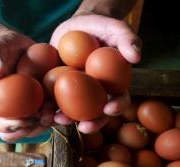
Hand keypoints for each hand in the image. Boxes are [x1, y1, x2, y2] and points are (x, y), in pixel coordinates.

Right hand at [0, 30, 53, 141]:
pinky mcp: (38, 108)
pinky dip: (55, 117)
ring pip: (31, 129)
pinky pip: (46, 119)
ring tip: (55, 112)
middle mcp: (4, 112)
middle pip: (13, 132)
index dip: (7, 125)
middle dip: (30, 129)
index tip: (24, 118)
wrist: (20, 45)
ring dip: (44, 125)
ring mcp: (22, 112)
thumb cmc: (2, 45)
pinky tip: (63, 110)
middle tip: (44, 116)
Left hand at [50, 14, 140, 133]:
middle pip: (97, 113)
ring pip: (73, 112)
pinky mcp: (58, 89)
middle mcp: (96, 93)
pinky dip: (48, 106)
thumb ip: (127, 39)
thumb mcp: (116, 28)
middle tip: (84, 126)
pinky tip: (42, 108)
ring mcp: (76, 94)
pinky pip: (54, 100)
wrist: (77, 26)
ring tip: (58, 120)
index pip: (119, 98)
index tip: (110, 108)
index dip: (117, 106)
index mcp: (114, 84)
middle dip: (92, 123)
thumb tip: (136, 57)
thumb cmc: (102, 27)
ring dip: (66, 119)